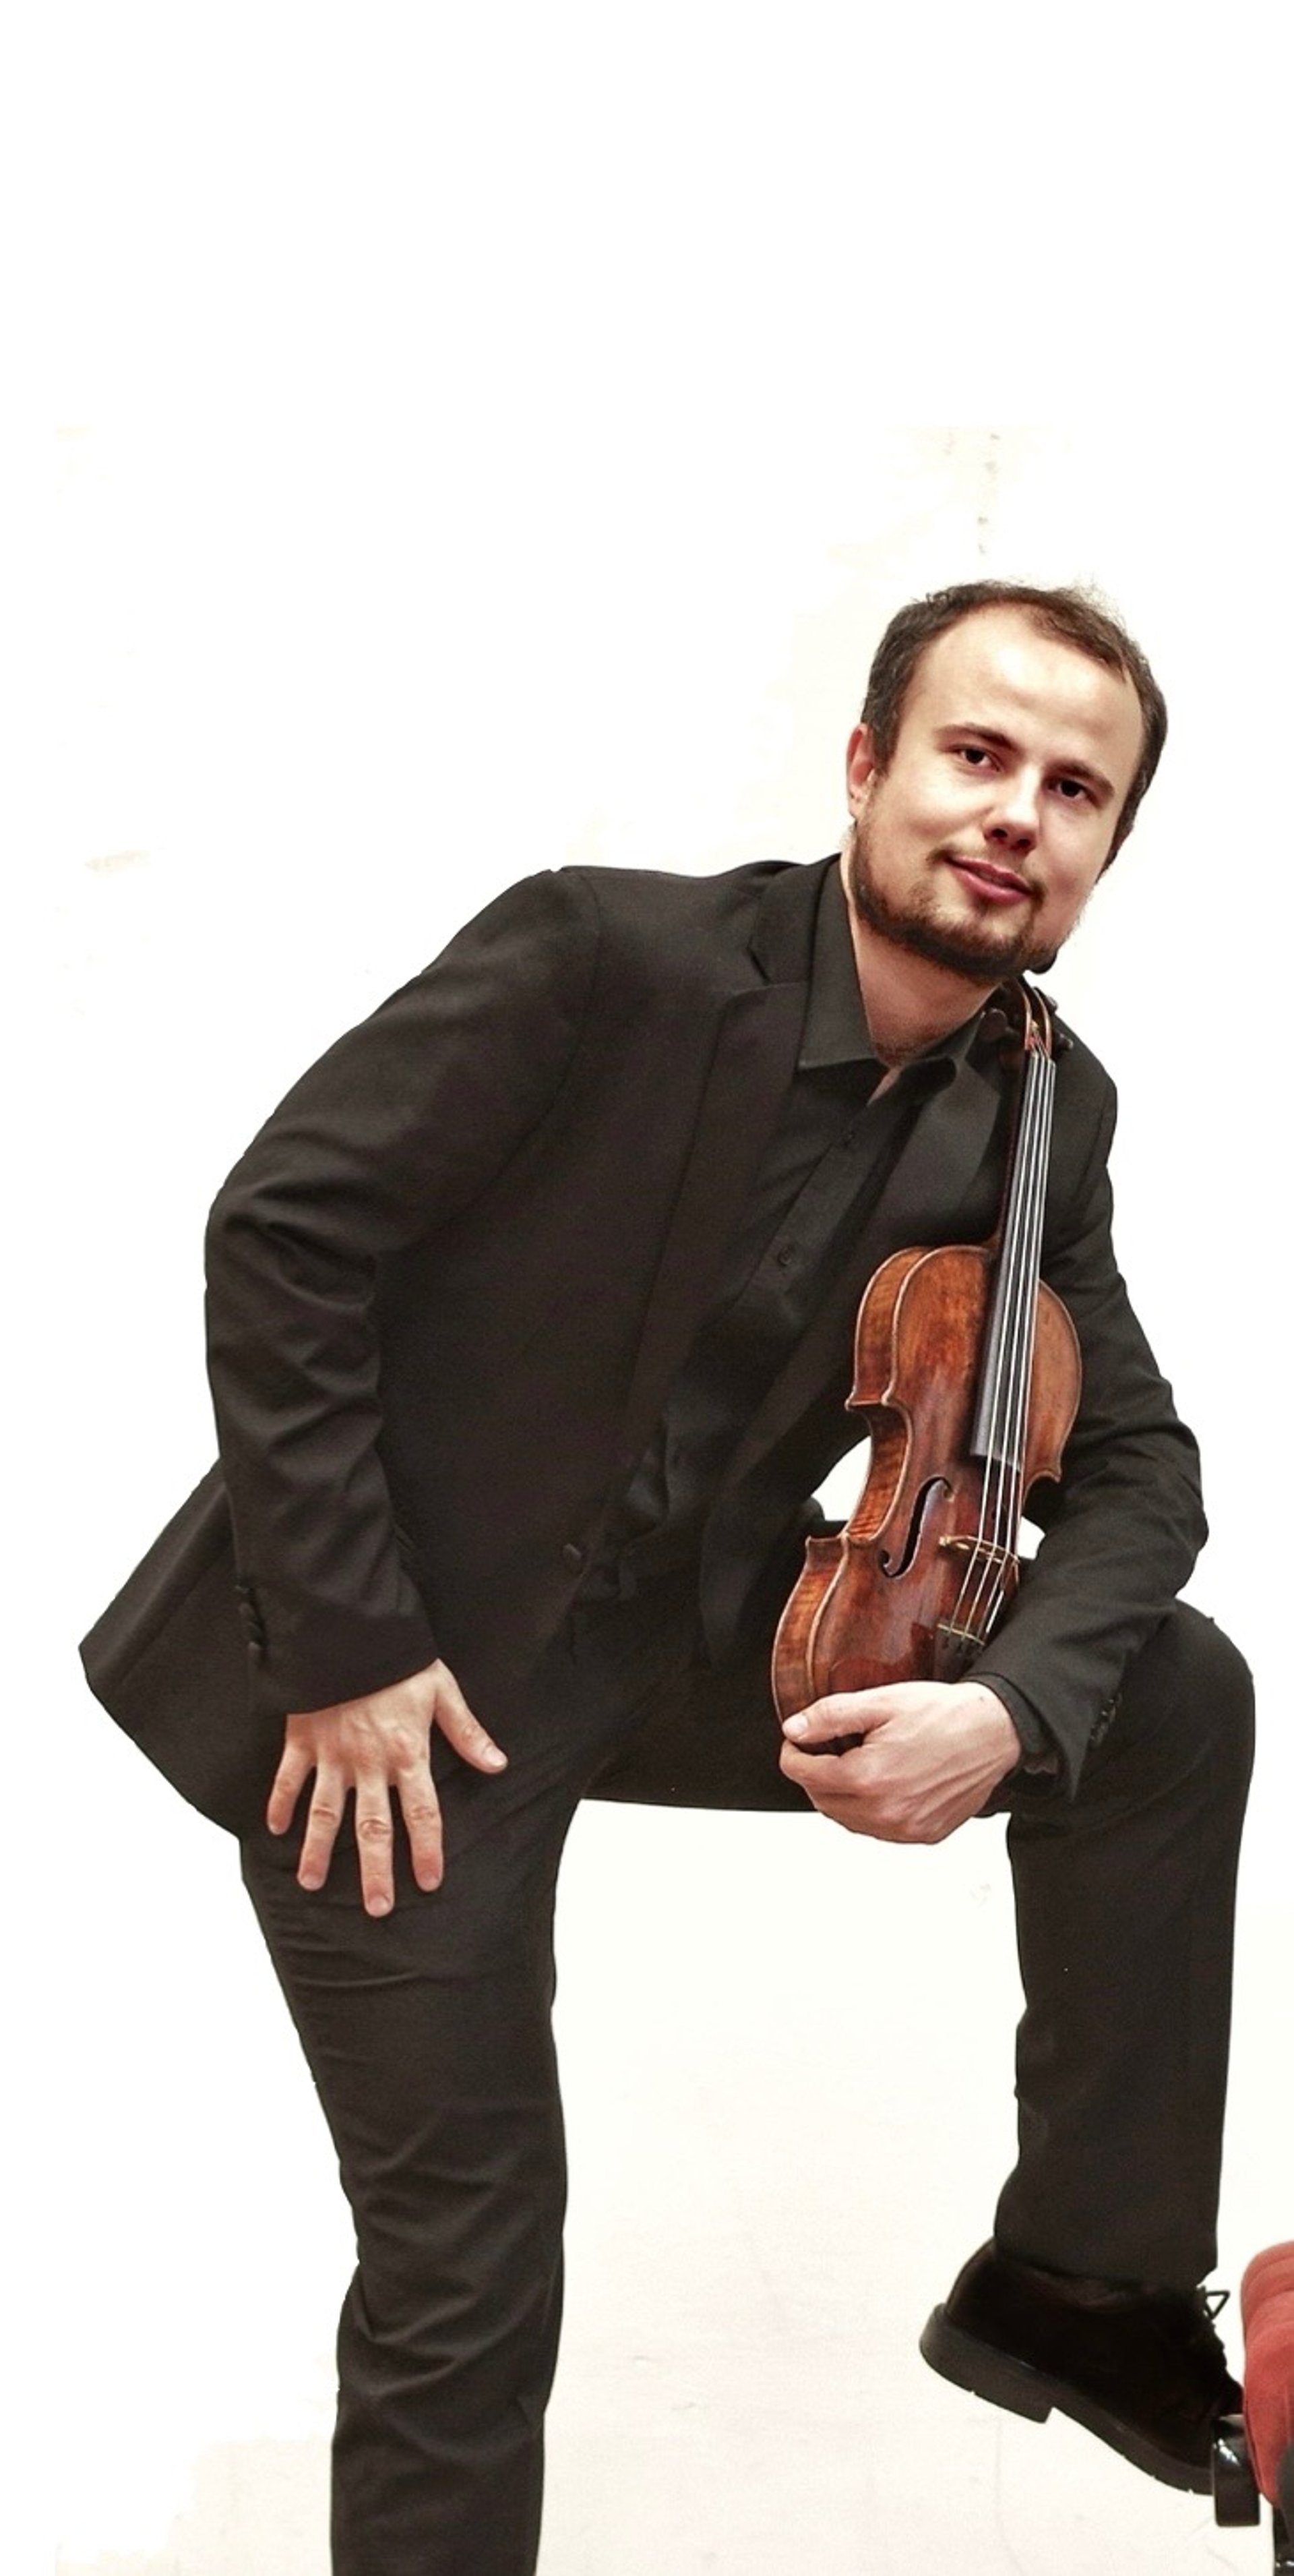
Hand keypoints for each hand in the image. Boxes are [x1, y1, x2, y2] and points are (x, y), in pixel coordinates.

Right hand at [267, 1660, 506, 1915]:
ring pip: (324, 1813)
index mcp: (407, 1752)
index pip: (422, 1812)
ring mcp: (332, 1754)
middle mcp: (368, 1762)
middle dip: (375, 1871)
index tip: (428, 1882)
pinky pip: (288, 1778)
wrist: (349, 1629)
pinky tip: (275, 1830)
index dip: (426, 1849)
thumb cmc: (399, 1659)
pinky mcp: (303, 1739)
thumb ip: (467, 1732)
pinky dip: (279, 1803)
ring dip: (318, 1850)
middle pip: (372, 1827)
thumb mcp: (442, 1690)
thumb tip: (497, 1764)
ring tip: (313, 1884)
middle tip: (376, 1908)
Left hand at [779, 1680, 1020, 1843]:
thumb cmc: (945, 1714)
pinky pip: (880, 1831)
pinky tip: (882, 1786)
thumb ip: (830, 1716)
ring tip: (854, 1766)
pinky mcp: (925, 1834)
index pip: (805, 1775)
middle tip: (824, 1751)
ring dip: (841, 1796)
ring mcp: (906, 1828)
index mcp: (868, 1778)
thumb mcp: (881, 1702)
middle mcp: (886, 1812)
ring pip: (849, 1820)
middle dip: (815, 1776)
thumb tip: (795, 1729)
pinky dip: (871, 1812)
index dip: (793, 1754)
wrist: (994, 1731)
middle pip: (823, 1801)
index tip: (796, 1742)